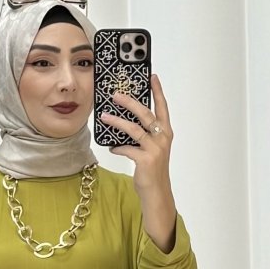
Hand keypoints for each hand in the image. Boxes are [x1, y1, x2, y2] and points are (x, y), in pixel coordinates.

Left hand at [100, 71, 172, 193]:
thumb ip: (143, 134)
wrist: (156, 191)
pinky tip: (112, 147)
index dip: (157, 91)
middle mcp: (162, 138)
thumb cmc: (151, 168)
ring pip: (133, 129)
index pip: (162, 107)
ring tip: (104, 116)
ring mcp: (155, 149)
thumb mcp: (151, 148)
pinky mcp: (146, 160)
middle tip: (116, 94)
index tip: (152, 77)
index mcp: (165, 132)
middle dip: (130, 102)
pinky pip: (127, 148)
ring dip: (117, 122)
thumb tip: (123, 120)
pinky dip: (117, 147)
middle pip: (145, 114)